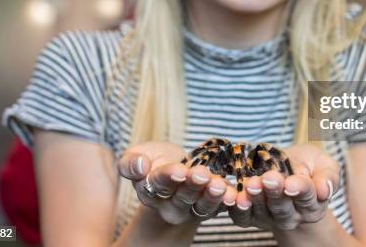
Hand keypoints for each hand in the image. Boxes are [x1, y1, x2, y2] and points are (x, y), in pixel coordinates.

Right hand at [118, 142, 237, 224]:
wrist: (175, 169)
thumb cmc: (153, 160)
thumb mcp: (136, 156)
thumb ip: (131, 163)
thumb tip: (140, 166)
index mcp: (149, 191)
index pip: (159, 184)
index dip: (168, 177)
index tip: (178, 170)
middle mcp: (170, 205)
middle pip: (183, 196)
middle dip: (193, 184)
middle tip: (202, 175)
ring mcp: (191, 209)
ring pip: (202, 205)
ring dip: (212, 195)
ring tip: (219, 185)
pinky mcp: (210, 208)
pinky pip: (220, 207)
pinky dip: (228, 202)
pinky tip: (235, 196)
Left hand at [228, 144, 339, 230]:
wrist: (286, 171)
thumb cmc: (307, 166)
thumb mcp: (323, 164)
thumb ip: (328, 176)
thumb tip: (325, 190)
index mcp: (312, 204)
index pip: (307, 197)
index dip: (300, 190)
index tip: (292, 184)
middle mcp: (292, 216)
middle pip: (282, 207)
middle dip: (275, 192)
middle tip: (269, 179)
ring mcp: (270, 218)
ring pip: (262, 211)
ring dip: (256, 197)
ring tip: (251, 184)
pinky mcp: (251, 217)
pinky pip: (243, 217)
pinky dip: (237, 209)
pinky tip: (234, 197)